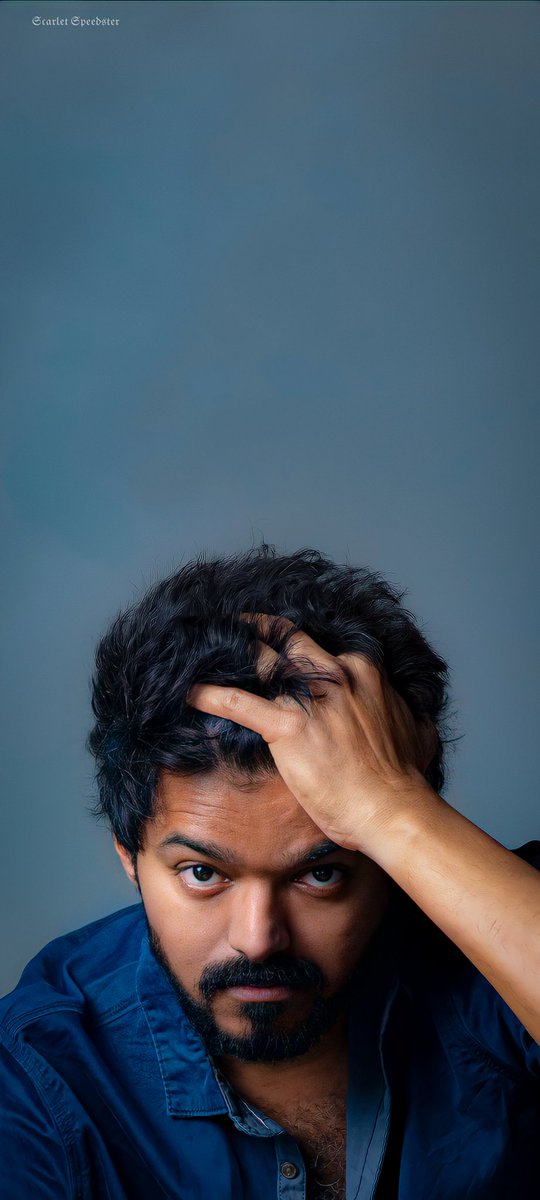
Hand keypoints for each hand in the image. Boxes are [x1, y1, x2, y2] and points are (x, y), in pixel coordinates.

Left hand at [187, 615, 437, 852]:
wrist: (393, 808)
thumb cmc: (405, 778)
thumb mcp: (418, 732)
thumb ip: (412, 716)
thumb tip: (419, 719)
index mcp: (363, 670)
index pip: (320, 642)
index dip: (294, 640)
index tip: (278, 639)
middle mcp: (336, 674)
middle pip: (287, 637)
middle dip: (258, 628)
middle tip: (234, 627)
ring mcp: (310, 698)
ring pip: (260, 659)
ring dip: (230, 652)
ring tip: (206, 647)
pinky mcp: (287, 726)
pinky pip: (237, 701)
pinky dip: (210, 694)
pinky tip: (189, 691)